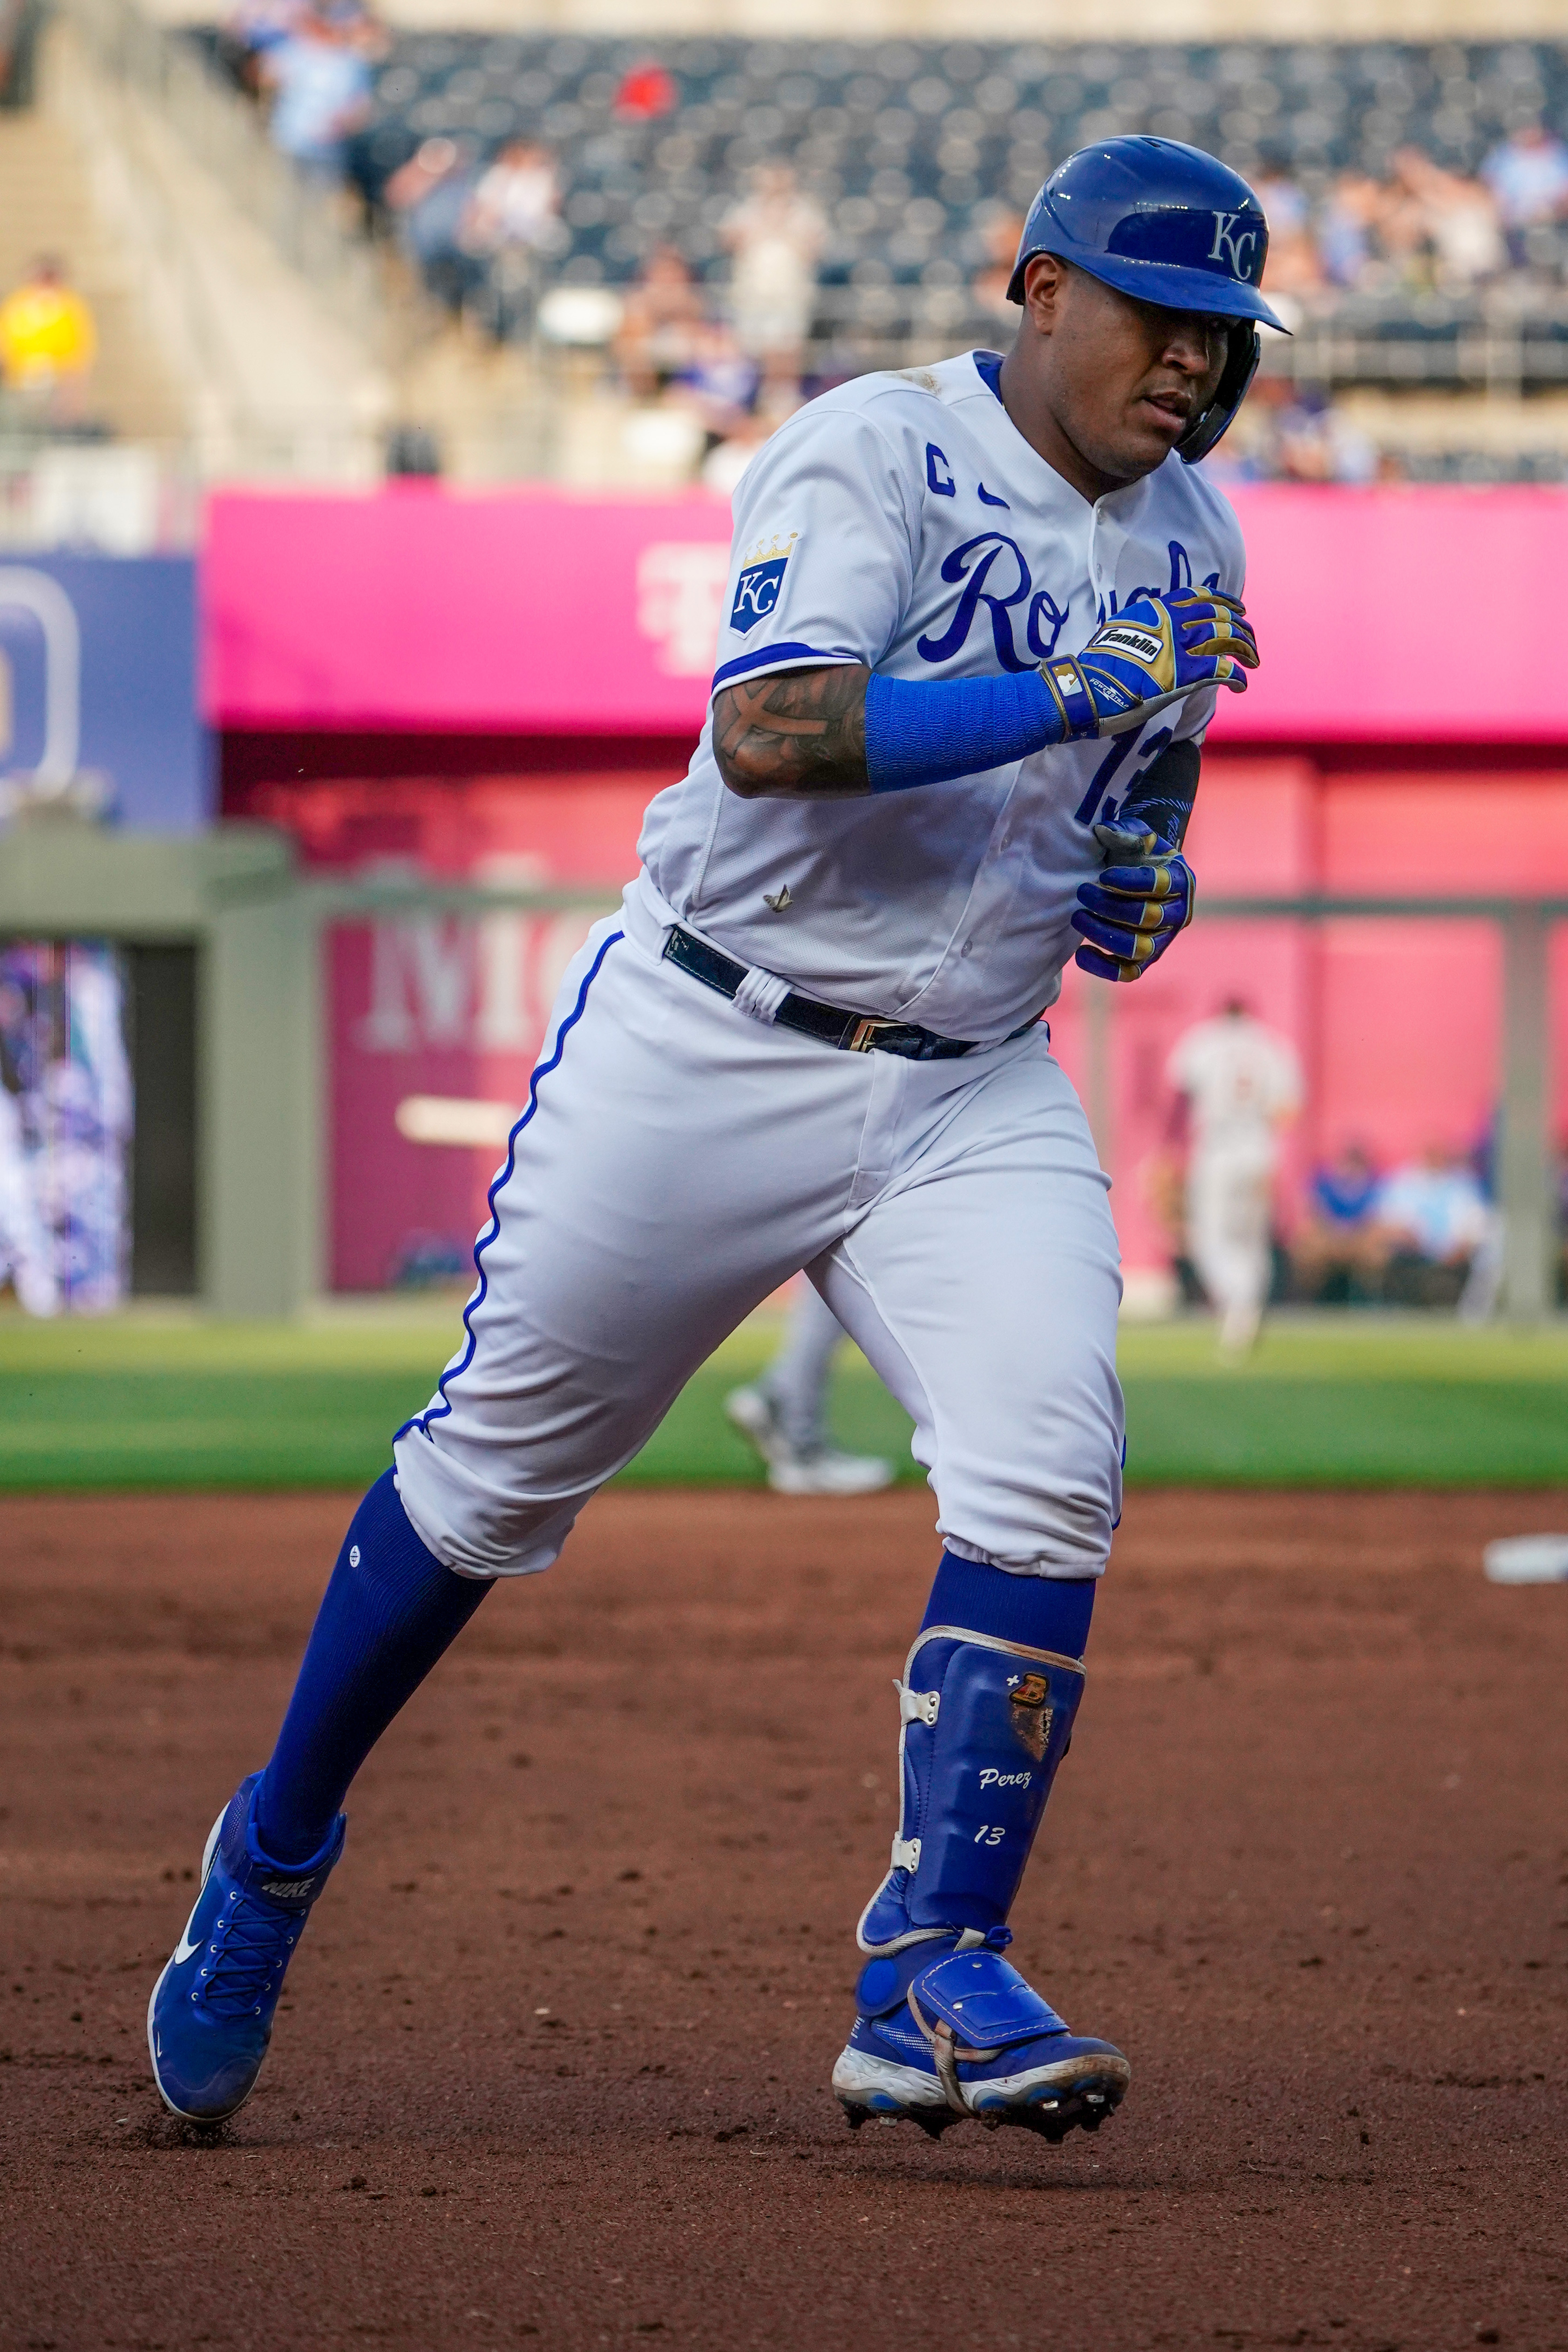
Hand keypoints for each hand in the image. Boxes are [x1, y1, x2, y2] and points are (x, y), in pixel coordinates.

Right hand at [1041, 590, 1257, 740]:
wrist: (1086, 688)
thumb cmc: (1095, 666)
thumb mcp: (1117, 632)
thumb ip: (1140, 629)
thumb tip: (1146, 635)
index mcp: (1157, 609)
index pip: (1201, 596)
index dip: (1225, 601)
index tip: (1238, 607)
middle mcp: (1173, 623)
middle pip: (1221, 617)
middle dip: (1242, 627)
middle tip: (1251, 640)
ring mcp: (1180, 648)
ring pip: (1228, 639)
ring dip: (1247, 648)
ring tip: (1253, 660)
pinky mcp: (1185, 676)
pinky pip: (1223, 670)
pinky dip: (1237, 676)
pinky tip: (1241, 684)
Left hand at [1072, 818, 1194, 982]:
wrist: (1134, 876)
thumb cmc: (1134, 854)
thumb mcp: (1133, 836)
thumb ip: (1125, 831)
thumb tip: (1104, 831)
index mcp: (1180, 880)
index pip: (1160, 885)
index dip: (1132, 882)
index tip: (1105, 874)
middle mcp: (1178, 914)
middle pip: (1147, 917)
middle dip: (1109, 905)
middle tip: (1082, 891)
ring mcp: (1162, 941)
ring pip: (1138, 948)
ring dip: (1104, 934)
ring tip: (1078, 917)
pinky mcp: (1145, 961)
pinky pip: (1128, 973)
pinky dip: (1104, 967)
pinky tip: (1081, 951)